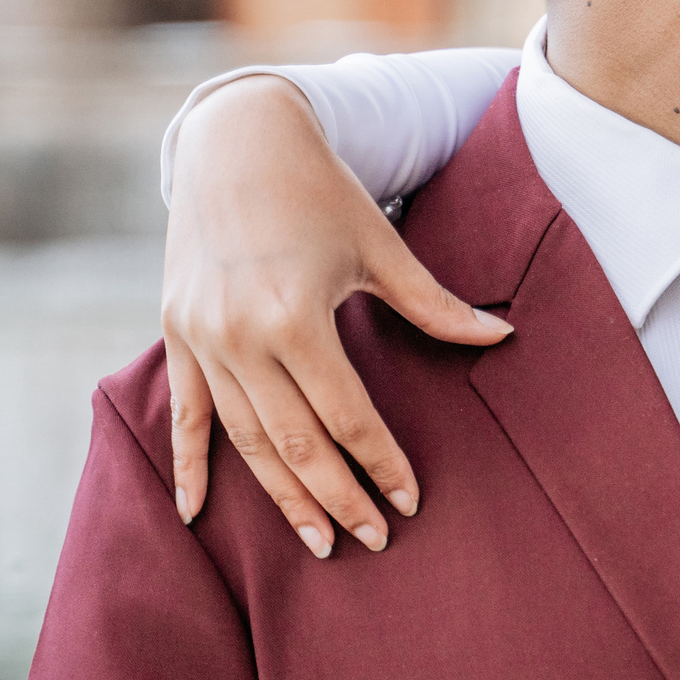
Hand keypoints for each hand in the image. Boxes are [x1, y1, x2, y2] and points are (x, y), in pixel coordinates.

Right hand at [162, 75, 510, 555]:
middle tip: (370, 541)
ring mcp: (201, 338)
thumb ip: (433, 304)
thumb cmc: (320, 190)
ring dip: (280, 495)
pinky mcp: (176, 332)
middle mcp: (240, 336)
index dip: (381, 462)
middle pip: (294, 442)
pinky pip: (185, 413)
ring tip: (316, 540)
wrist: (236, 138)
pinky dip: (189, 464)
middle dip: (336, 497)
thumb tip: (503, 337)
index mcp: (295, 315)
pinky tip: (195, 513)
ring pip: (245, 439)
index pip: (346, 415)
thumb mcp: (381, 245)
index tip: (409, 501)